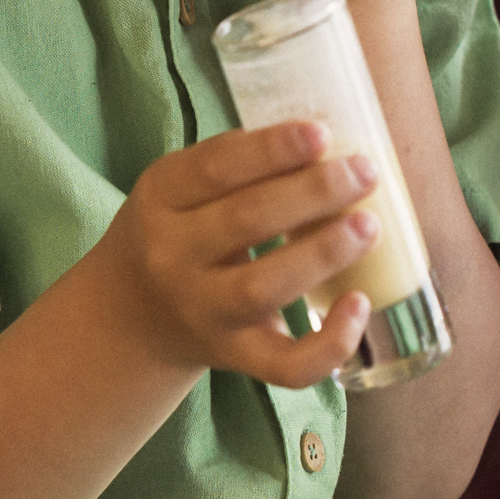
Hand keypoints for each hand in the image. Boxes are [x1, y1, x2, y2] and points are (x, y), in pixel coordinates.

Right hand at [88, 121, 380, 386]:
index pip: (214, 168)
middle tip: (364, 171)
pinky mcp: (234, 356)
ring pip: (264, 287)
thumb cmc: (179, 233)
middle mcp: (173, 258)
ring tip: (369, 225)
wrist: (130, 316)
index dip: (271, 150)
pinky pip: (285, 366)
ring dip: (324, 253)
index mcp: (160, 199)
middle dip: (313, 193)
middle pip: (245, 220)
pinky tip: (359, 304)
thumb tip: (328, 142)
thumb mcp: (180, 188)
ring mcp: (203, 313)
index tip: (322, 133)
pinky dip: (329, 343)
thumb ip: (238, 165)